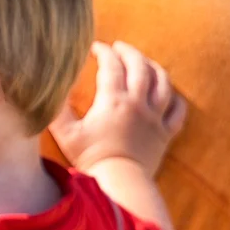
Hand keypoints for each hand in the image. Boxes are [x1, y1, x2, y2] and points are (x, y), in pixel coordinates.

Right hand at [50, 41, 186, 176]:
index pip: (111, 65)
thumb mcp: (66, 133)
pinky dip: (175, 98)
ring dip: (154, 67)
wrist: (120, 183)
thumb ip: (58, 110)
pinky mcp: (165, 134)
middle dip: (129, 52)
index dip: (103, 52)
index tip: (95, 47)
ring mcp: (155, 118)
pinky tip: (169, 93)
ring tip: (145, 62)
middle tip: (119, 47)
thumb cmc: (91, 158)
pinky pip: (178, 110)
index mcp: (113, 100)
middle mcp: (138, 103)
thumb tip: (51, 91)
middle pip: (140, 67)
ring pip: (163, 83)